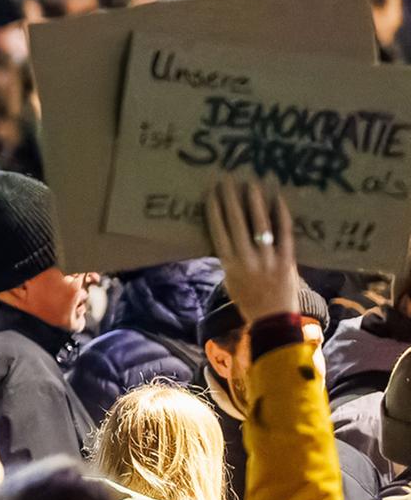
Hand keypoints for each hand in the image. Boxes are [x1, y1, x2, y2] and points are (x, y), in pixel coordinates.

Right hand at [206, 178, 298, 322]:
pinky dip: (281, 216)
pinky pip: (284, 234)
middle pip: (236, 223)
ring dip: (254, 203)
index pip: (218, 230)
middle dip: (231, 200)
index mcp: (229, 264)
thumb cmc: (248, 300)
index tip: (212, 192)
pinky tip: (278, 200)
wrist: (273, 320)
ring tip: (252, 185)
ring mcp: (268, 259)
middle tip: (229, 180)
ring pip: (260, 225)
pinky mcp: (287, 260)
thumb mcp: (230, 280)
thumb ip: (229, 258)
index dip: (215, 210)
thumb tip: (226, 235)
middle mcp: (246, 259)